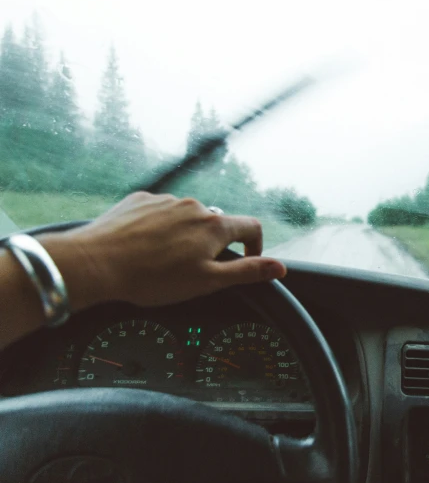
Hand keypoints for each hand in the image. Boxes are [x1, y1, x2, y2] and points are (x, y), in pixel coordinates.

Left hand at [39, 192, 285, 308]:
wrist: (96, 263)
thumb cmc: (151, 278)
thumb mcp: (207, 282)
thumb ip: (246, 271)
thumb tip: (280, 267)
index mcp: (214, 226)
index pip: (251, 227)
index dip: (255, 246)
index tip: (246, 261)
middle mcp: (194, 206)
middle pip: (217, 223)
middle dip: (213, 244)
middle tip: (194, 270)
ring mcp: (165, 200)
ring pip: (188, 217)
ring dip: (185, 235)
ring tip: (163, 260)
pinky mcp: (140, 200)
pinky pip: (161, 212)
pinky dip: (161, 227)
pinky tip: (145, 246)